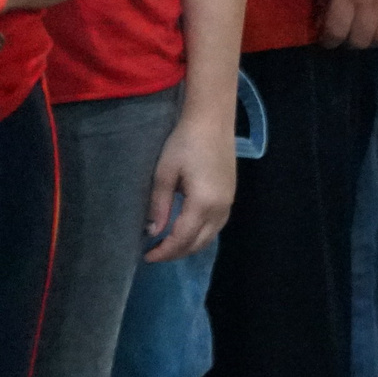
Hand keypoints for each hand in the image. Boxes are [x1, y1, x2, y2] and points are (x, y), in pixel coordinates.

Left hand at [144, 112, 235, 261]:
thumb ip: (159, 205)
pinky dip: (201, 235)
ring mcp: (229, 203)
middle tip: (154, 253)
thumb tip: (153, 232)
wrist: (212, 120)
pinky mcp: (231, 196)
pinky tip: (187, 230)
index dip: (164, 252)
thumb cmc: (184, 142)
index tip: (147, 256)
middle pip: (198, 243)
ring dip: (189, 245)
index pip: (182, 239)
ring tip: (168, 245)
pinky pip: (216, 226)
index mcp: (203, 204)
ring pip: (209, 237)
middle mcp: (220, 209)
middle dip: (175, 253)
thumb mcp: (164, 173)